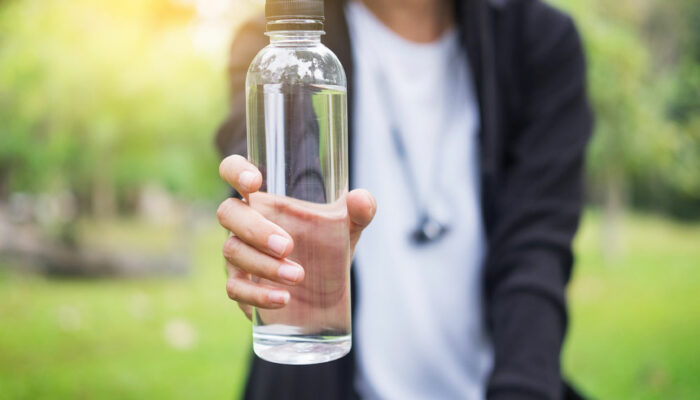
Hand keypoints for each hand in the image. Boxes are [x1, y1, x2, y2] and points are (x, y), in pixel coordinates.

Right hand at [217, 155, 375, 320]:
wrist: (324, 291)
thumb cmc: (327, 247)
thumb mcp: (349, 227)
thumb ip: (360, 210)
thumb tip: (360, 200)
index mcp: (264, 199)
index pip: (233, 171)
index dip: (235, 171)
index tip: (254, 182)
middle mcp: (244, 222)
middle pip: (229, 213)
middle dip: (256, 229)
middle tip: (288, 246)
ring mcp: (238, 253)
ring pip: (233, 252)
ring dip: (264, 265)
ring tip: (298, 276)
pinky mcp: (240, 285)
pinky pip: (235, 288)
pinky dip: (258, 295)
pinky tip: (283, 299)